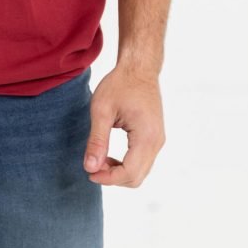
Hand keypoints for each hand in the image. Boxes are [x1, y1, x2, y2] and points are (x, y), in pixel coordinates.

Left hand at [83, 66, 165, 187]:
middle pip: (136, 177)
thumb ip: (97, 140)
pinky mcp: (155, 138)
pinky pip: (142, 162)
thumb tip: (90, 168)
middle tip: (92, 165)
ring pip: (140, 172)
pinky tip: (109, 155)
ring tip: (99, 159)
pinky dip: (126, 165)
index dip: (108, 179)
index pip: (129, 173)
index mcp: (146, 136)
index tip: (89, 173)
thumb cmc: (120, 84)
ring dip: (119, 172)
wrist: (139, 68)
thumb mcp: (102, 110)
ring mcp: (158, 140)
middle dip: (113, 177)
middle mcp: (156, 142)